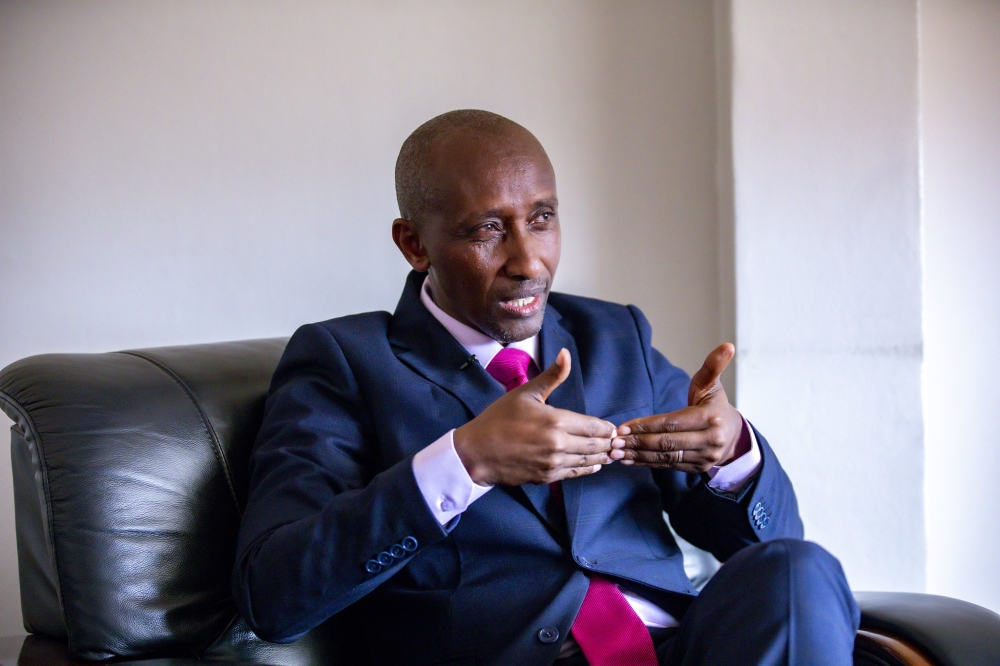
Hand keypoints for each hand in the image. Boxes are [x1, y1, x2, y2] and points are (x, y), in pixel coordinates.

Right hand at [454, 348, 616, 485]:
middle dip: (608, 443)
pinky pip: (574, 473)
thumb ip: (552, 376)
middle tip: (618, 442)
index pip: (593, 426)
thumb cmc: (498, 419)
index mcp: (557, 421)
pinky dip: (587, 469)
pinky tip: (594, 465)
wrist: (477, 452)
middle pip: (594, 445)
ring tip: (611, 454)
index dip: (606, 428)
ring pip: (587, 461)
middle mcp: (559, 444)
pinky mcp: (546, 477)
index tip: (614, 428)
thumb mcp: (525, 393)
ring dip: (601, 457)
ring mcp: (554, 463)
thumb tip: (566, 353)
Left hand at [612, 343, 743, 472]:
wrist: (732, 435)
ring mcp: (705, 457)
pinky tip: (630, 461)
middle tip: (614, 442)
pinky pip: (669, 466)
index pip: (672, 422)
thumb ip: (713, 366)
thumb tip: (727, 345)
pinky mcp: (698, 468)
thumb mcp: (712, 384)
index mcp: (710, 417)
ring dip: (639, 455)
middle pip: (667, 442)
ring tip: (617, 454)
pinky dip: (648, 463)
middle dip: (638, 442)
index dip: (646, 425)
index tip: (623, 427)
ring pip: (666, 457)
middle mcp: (710, 440)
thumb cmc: (714, 405)